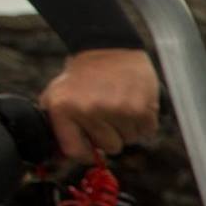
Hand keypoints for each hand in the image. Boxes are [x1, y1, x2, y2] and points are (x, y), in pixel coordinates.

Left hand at [39, 48, 159, 161]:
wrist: (108, 47)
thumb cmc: (82, 76)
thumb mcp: (58, 97)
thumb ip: (59, 126)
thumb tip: (66, 158)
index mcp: (65, 110)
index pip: (77, 152)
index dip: (87, 153)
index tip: (92, 149)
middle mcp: (90, 111)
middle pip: (110, 148)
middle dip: (112, 135)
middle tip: (109, 116)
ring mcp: (118, 110)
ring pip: (131, 140)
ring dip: (128, 128)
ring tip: (121, 107)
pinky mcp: (142, 108)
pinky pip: (147, 131)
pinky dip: (144, 122)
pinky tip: (135, 105)